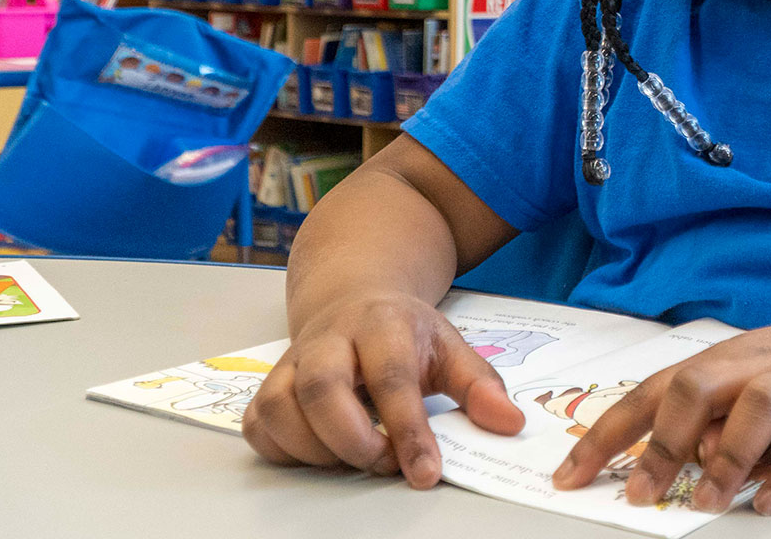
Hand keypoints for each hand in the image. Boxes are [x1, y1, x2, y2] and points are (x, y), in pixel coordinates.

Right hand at [242, 291, 524, 488]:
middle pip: (320, 388)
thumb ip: (480, 387)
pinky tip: (323, 453)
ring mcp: (291, 362)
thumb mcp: (450, 349)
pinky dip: (287, 451)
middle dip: (353, 440)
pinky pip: (260, 426)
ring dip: (317, 450)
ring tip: (358, 458)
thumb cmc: (404, 333)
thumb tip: (510, 424)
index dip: (408, 430)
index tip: (425, 472)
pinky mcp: (267, 386)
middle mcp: (329, 339)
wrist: (353, 298)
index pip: (391, 377)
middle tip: (383, 464)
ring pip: (281, 408)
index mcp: (381, 324)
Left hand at [551, 316, 770, 514]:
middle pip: (696, 386)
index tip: (571, 476)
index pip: (654, 390)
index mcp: (729, 358)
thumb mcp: (753, 381)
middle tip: (640, 492)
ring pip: (758, 406)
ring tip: (708, 502)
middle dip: (661, 442)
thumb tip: (665, 460)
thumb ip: (710, 415)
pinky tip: (770, 502)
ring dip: (726, 457)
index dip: (608, 433)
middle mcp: (762, 363)